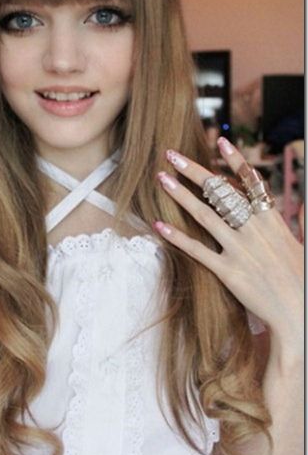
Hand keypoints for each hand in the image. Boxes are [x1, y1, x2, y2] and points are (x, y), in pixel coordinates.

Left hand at [153, 137, 302, 350]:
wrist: (298, 313)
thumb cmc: (299, 279)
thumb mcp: (298, 242)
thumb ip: (288, 220)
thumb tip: (289, 204)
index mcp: (272, 219)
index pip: (251, 182)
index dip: (235, 160)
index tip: (220, 141)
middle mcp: (254, 230)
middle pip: (220, 192)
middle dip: (194, 170)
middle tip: (172, 154)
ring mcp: (240, 250)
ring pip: (205, 215)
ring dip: (180, 195)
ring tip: (161, 178)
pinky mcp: (228, 272)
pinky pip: (198, 251)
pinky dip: (178, 238)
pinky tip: (160, 225)